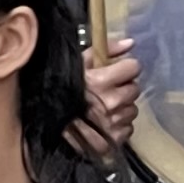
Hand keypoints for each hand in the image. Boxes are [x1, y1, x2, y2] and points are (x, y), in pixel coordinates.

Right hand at [73, 32, 140, 158]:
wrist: (48, 128)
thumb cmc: (61, 90)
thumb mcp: (78, 64)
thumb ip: (106, 50)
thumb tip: (130, 43)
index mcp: (102, 81)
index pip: (133, 67)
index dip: (126, 68)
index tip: (118, 72)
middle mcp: (112, 102)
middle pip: (134, 89)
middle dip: (124, 88)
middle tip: (108, 91)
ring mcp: (115, 122)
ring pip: (132, 109)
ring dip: (122, 107)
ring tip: (105, 108)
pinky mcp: (116, 138)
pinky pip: (128, 128)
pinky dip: (120, 125)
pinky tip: (105, 123)